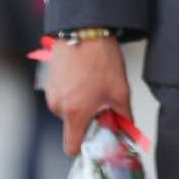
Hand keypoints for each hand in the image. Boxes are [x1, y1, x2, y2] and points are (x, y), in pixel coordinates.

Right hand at [45, 35, 132, 156]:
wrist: (86, 30)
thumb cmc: (100, 57)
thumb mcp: (120, 91)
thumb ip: (124, 116)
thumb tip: (128, 129)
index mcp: (75, 112)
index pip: (71, 147)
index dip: (84, 146)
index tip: (95, 138)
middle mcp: (58, 106)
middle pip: (71, 127)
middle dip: (86, 120)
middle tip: (101, 105)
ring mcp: (52, 93)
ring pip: (67, 110)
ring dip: (80, 104)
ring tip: (93, 86)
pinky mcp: (50, 82)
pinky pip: (62, 96)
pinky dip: (73, 92)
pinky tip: (85, 78)